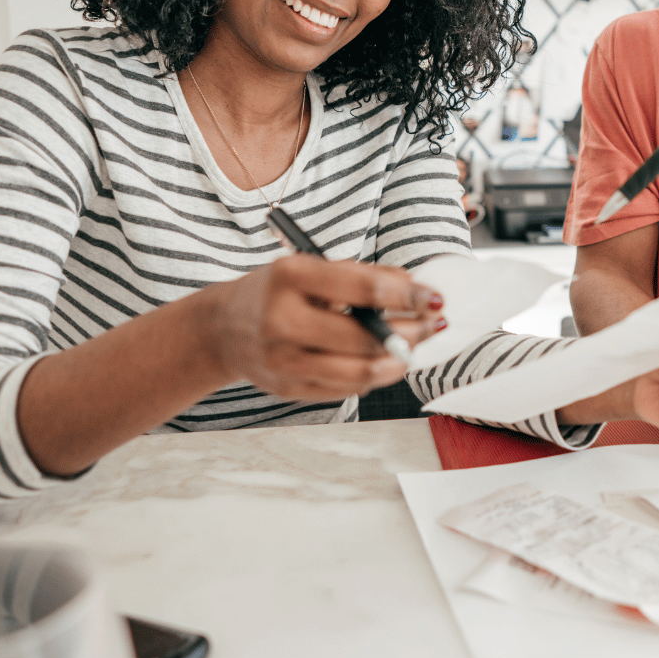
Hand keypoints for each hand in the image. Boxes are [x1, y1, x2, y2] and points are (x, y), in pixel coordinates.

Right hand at [201, 255, 442, 401]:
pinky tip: (384, 362)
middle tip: (432, 325)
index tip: (433, 297)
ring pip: (359, 372)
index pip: (361, 288)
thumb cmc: (278, 292)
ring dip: (397, 362)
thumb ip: (361, 274)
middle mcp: (282, 320)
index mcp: (289, 277)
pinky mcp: (289, 388)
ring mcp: (283, 360)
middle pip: (364, 336)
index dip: (406, 294)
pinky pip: (345, 389)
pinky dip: (373, 376)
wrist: (224, 329)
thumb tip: (413, 286)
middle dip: (410, 332)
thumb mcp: (310, 268)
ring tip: (413, 348)